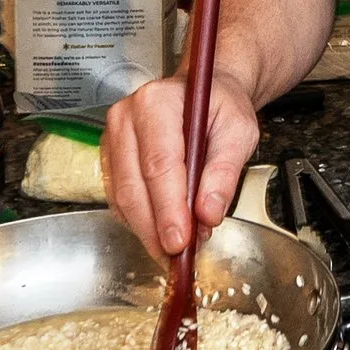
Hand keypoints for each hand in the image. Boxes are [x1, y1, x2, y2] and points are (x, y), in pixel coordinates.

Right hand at [102, 66, 262, 256]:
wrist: (204, 93)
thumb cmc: (221, 107)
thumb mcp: (239, 131)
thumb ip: (225, 171)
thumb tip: (208, 212)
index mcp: (157, 102)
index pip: (159, 164)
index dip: (169, 208)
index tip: (180, 241)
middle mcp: (126, 118)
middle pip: (134, 185)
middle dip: (155, 228)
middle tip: (177, 256)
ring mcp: (113, 137)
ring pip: (122, 197)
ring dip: (148, 229)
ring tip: (176, 248)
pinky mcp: (110, 157)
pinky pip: (118, 198)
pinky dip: (140, 221)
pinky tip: (161, 231)